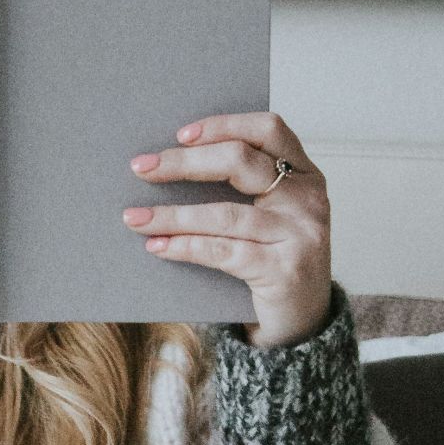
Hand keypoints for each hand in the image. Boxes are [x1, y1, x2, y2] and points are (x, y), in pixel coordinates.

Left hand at [122, 111, 332, 348]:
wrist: (303, 319)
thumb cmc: (274, 257)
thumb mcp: (268, 215)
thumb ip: (240, 187)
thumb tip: (166, 164)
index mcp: (305, 174)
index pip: (268, 129)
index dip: (223, 125)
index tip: (180, 134)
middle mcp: (308, 199)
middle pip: (240, 162)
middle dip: (184, 163)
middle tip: (142, 168)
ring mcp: (300, 235)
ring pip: (223, 214)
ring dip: (172, 215)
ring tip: (135, 217)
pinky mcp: (284, 271)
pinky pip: (222, 251)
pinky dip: (184, 246)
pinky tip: (158, 246)